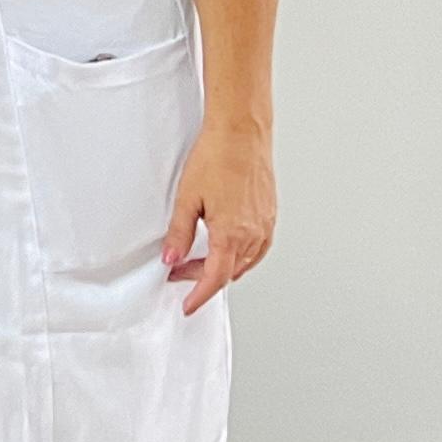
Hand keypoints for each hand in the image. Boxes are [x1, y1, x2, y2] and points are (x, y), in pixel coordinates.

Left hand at [164, 118, 275, 313]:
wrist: (242, 134)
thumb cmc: (216, 159)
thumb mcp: (187, 198)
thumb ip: (179, 233)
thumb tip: (171, 259)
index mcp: (232, 233)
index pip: (215, 278)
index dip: (199, 295)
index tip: (188, 306)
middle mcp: (254, 234)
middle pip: (229, 272)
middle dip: (203, 279)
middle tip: (178, 273)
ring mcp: (265, 225)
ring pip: (245, 262)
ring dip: (221, 268)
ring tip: (196, 261)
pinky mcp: (270, 216)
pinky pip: (257, 249)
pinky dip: (239, 256)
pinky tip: (225, 248)